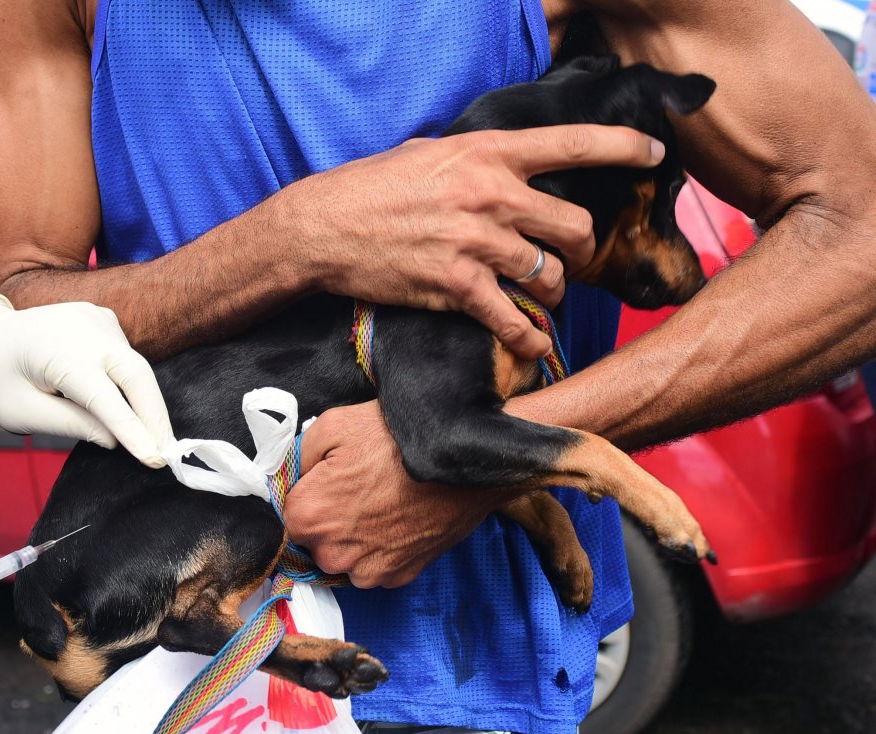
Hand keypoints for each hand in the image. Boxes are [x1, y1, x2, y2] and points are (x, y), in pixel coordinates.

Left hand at [0, 291, 172, 466]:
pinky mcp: (102, 318)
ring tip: (148, 436)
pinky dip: (132, 382)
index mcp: (58, 353)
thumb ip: (70, 425)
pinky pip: (126, 355)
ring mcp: (96, 318)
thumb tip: (114, 439)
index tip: (154, 459)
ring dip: (145, 401)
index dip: (133, 430)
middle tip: (166, 453)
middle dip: (155, 416)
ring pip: (135, 366)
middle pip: (136, 375)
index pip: (105, 399)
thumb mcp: (21, 413)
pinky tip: (124, 402)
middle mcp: (84, 329)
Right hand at [283, 125, 662, 357]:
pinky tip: (533, 347)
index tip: (653, 156)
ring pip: (549, 275)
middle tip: (571, 260)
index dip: (623, 148)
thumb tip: (501, 167)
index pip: (572, 143)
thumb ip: (474, 160)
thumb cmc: (369, 187)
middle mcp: (489, 194)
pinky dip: (529, 339)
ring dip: (553, 293)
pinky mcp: (456, 286)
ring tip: (542, 300)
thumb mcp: (426, 153)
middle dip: (582, 250)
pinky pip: (513, 319)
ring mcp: (475, 242)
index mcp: (486, 152)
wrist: (322, 228)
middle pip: (574, 227)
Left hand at [283, 401, 513, 587]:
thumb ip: (298, 457)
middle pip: (316, 541)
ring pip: (346, 558)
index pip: (290, 516)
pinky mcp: (400, 576)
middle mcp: (333, 553)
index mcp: (309, 516)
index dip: (309, 495)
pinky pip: (376, 567)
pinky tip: (398, 519)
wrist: (461, 459)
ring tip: (382, 503)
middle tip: (359, 488)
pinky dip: (382, 549)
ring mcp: (368, 570)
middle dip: (330, 519)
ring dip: (355, 538)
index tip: (329, 480)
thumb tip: (292, 478)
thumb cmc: (396, 440)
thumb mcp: (333, 425)